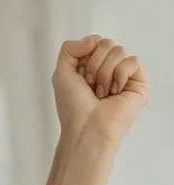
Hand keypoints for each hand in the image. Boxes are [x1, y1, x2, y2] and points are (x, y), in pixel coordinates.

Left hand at [53, 35, 148, 150]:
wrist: (86, 128)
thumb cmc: (73, 108)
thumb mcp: (61, 74)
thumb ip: (69, 49)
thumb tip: (95, 39)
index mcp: (93, 66)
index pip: (95, 42)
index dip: (86, 58)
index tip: (81, 79)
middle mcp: (109, 69)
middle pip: (107, 43)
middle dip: (94, 65)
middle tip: (91, 87)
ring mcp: (124, 76)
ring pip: (119, 50)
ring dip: (105, 73)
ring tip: (102, 94)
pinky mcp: (139, 83)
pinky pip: (133, 61)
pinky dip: (120, 75)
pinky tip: (115, 92)